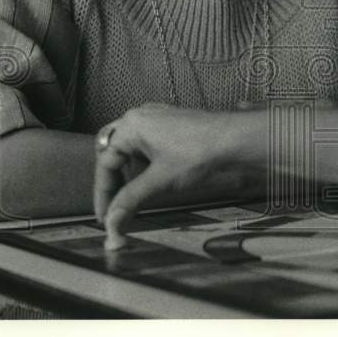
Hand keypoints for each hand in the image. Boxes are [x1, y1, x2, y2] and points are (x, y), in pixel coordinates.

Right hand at [93, 102, 266, 248]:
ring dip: (128, 171)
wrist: (234, 139)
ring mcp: (157, 117)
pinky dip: (144, 162)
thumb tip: (113, 219)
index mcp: (132, 125)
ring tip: (134, 193)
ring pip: (129, 146)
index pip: (105, 162)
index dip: (103, 193)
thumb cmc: (200, 150)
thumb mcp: (160, 180)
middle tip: (114, 203)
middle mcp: (141, 116)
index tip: (105, 215)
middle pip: (112, 150)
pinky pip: (147, 142)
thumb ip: (131, 199)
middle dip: (112, 179)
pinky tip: (153, 177)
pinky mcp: (172, 123)